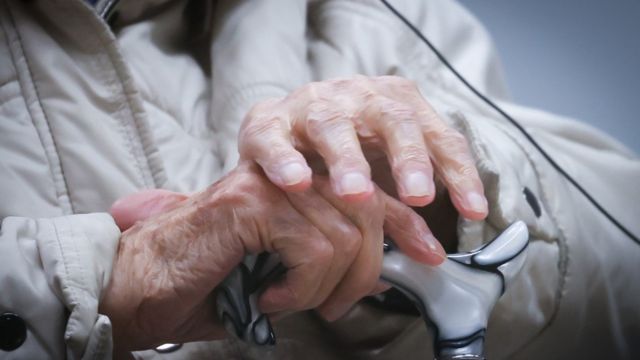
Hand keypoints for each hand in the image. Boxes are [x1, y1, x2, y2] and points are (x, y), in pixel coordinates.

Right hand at [100, 163, 443, 352]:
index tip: (432, 256)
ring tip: (287, 299)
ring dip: (326, 288)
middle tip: (330, 308)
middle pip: (369, 214)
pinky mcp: (254, 201)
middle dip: (366, 274)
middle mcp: (289, 173)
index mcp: (299, 186)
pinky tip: (269, 295)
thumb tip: (379, 274)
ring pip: (346, 235)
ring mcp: (271, 182)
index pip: (372, 196)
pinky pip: (314, 248)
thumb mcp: (285, 276)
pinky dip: (301, 287)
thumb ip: (329, 265)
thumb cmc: (209, 284)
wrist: (141, 287)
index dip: (408, 226)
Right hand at [238, 75, 487, 219]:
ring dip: (347, 160)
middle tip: (419, 197)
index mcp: (397, 106)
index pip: (438, 136)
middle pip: (394, 121)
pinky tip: (296, 182)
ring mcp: (312, 106)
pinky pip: (275, 138)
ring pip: (333, 126)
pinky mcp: (268, 121)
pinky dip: (285, 159)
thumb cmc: (339, 154)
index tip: (473, 211)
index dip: (459, 173)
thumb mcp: (379, 174)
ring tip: (356, 194)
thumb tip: (432, 256)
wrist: (280, 124)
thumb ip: (403, 211)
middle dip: (409, 158)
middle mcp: (359, 98)